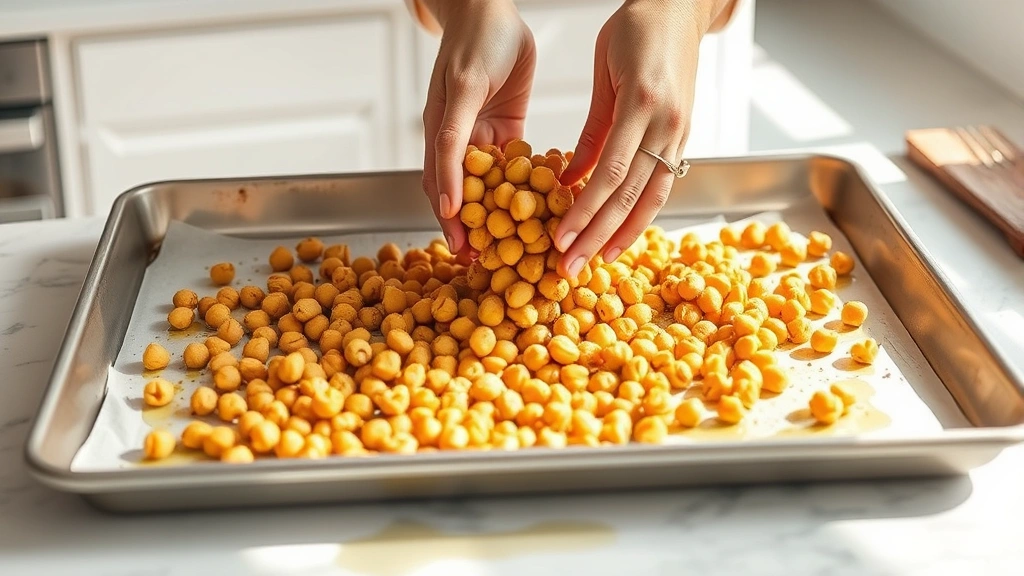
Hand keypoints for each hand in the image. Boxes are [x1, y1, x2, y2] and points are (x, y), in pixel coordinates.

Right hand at [420, 0, 535, 258]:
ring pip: (491, 189)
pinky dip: (525, 192)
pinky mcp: (508, 132)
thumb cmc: (474, 42)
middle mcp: (461, 143)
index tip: (463, 251)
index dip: (451, 222)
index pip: (443, 189)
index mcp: (442, 135)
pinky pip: (516, 170)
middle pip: (465, 197)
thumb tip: (446, 192)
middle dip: (475, 230)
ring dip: (500, 219)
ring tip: (512, 250)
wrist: (490, 9)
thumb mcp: (462, 88)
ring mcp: (485, 139)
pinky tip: (541, 213)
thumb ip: (453, 138)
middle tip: (486, 263)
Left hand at [555, 0, 725, 277]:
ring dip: (624, 235)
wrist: (682, 8)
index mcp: (643, 104)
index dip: (585, 212)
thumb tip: (568, 180)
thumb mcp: (604, 74)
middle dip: (598, 235)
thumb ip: (592, 130)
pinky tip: (623, 234)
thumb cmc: (637, 29)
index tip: (561, 239)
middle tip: (571, 266)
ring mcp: (682, 133)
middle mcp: (668, 124)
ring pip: (654, 197)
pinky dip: (643, 213)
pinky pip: (663, 184)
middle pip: (630, 195)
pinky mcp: (685, 137)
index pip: (610, 173)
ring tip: (598, 261)